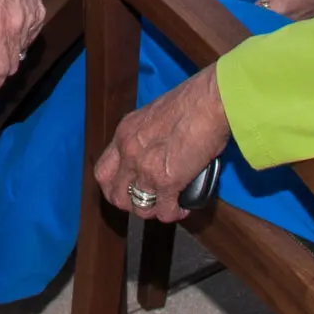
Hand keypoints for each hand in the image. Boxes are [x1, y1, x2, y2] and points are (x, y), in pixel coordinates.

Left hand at [95, 68, 231, 221]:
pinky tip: (183, 206)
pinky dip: (174, 213)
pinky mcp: (168, 182)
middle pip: (115, 195)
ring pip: (138, 208)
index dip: (114, 186)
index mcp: (124, 133)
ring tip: (168, 205)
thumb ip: (147, 136)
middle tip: (147, 202)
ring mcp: (146, 169)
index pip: (103, 171)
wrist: (210, 100)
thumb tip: (156, 152)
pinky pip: (164, 211)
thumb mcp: (155, 115)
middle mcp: (129, 152)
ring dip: (153, 212)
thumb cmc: (192, 100)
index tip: (126, 190)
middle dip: (130, 204)